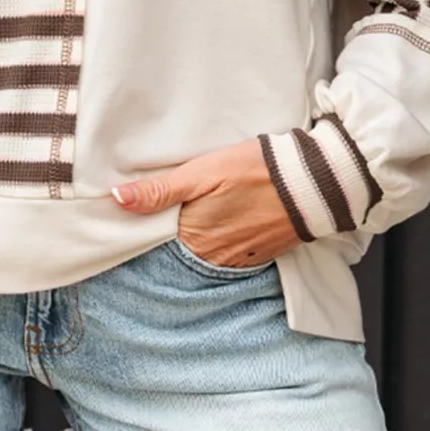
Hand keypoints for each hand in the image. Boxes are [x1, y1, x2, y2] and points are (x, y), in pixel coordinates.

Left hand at [111, 136, 302, 266]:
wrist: (311, 182)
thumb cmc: (254, 171)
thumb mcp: (201, 173)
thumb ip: (160, 190)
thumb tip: (118, 200)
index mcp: (194, 237)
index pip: (157, 240)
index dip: (147, 226)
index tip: (138, 214)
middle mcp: (214, 257)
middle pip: (181, 248)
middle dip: (171, 232)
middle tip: (168, 209)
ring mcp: (239, 259)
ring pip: (205, 252)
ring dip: (198, 237)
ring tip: (198, 213)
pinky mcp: (260, 255)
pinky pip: (230, 254)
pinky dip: (222, 241)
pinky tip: (223, 221)